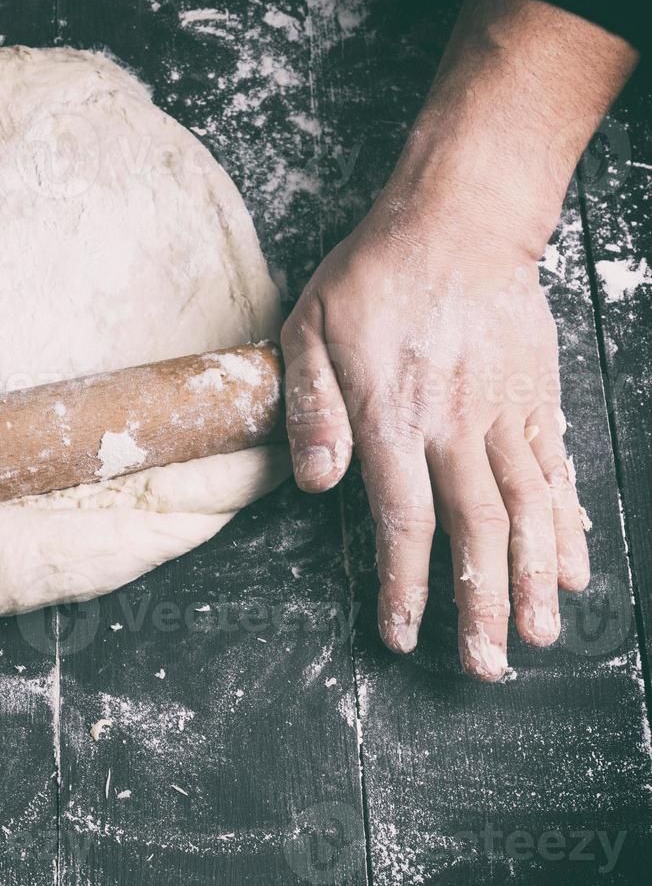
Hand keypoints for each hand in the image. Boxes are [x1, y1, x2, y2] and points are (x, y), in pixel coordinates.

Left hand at [282, 211, 587, 680]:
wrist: (458, 219)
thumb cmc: (373, 275)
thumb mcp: (309, 329)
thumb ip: (311, 408)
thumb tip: (312, 483)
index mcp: (393, 417)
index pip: (401, 520)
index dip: (404, 584)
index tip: (403, 634)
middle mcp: (454, 427)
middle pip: (474, 531)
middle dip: (478, 605)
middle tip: (486, 666)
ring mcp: (503, 415)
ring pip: (525, 511)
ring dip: (531, 579)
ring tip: (538, 636)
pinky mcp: (536, 400)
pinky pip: (555, 472)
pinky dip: (567, 526)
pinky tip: (574, 569)